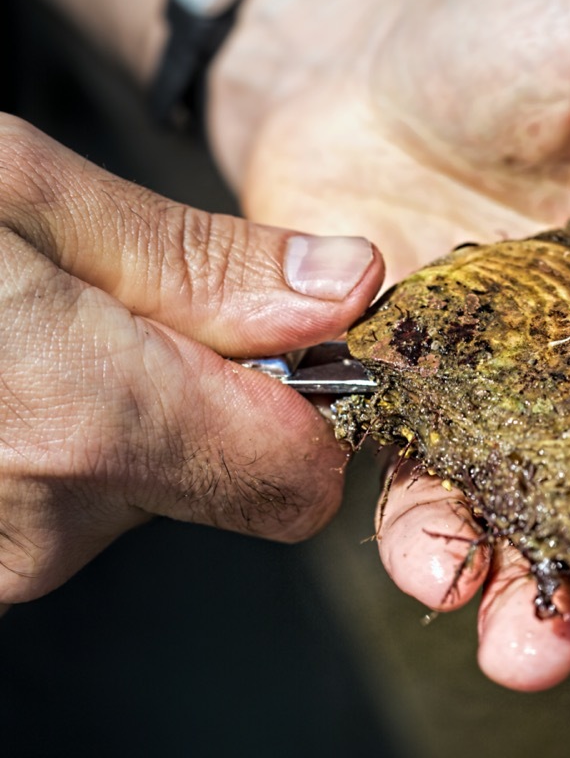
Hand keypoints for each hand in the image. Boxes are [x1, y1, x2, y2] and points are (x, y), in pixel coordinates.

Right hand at [0, 115, 382, 605]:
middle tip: (120, 312)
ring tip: (44, 338)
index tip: (276, 337)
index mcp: (89, 424)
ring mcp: (0, 566)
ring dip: (127, 421)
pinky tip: (12, 382)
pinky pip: (69, 514)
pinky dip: (65, 452)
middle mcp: (50, 528)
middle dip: (205, 398)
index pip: (302, 473)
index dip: (308, 403)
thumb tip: (347, 288)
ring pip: (149, 495)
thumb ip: (198, 261)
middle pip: (229, 482)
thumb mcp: (23, 192)